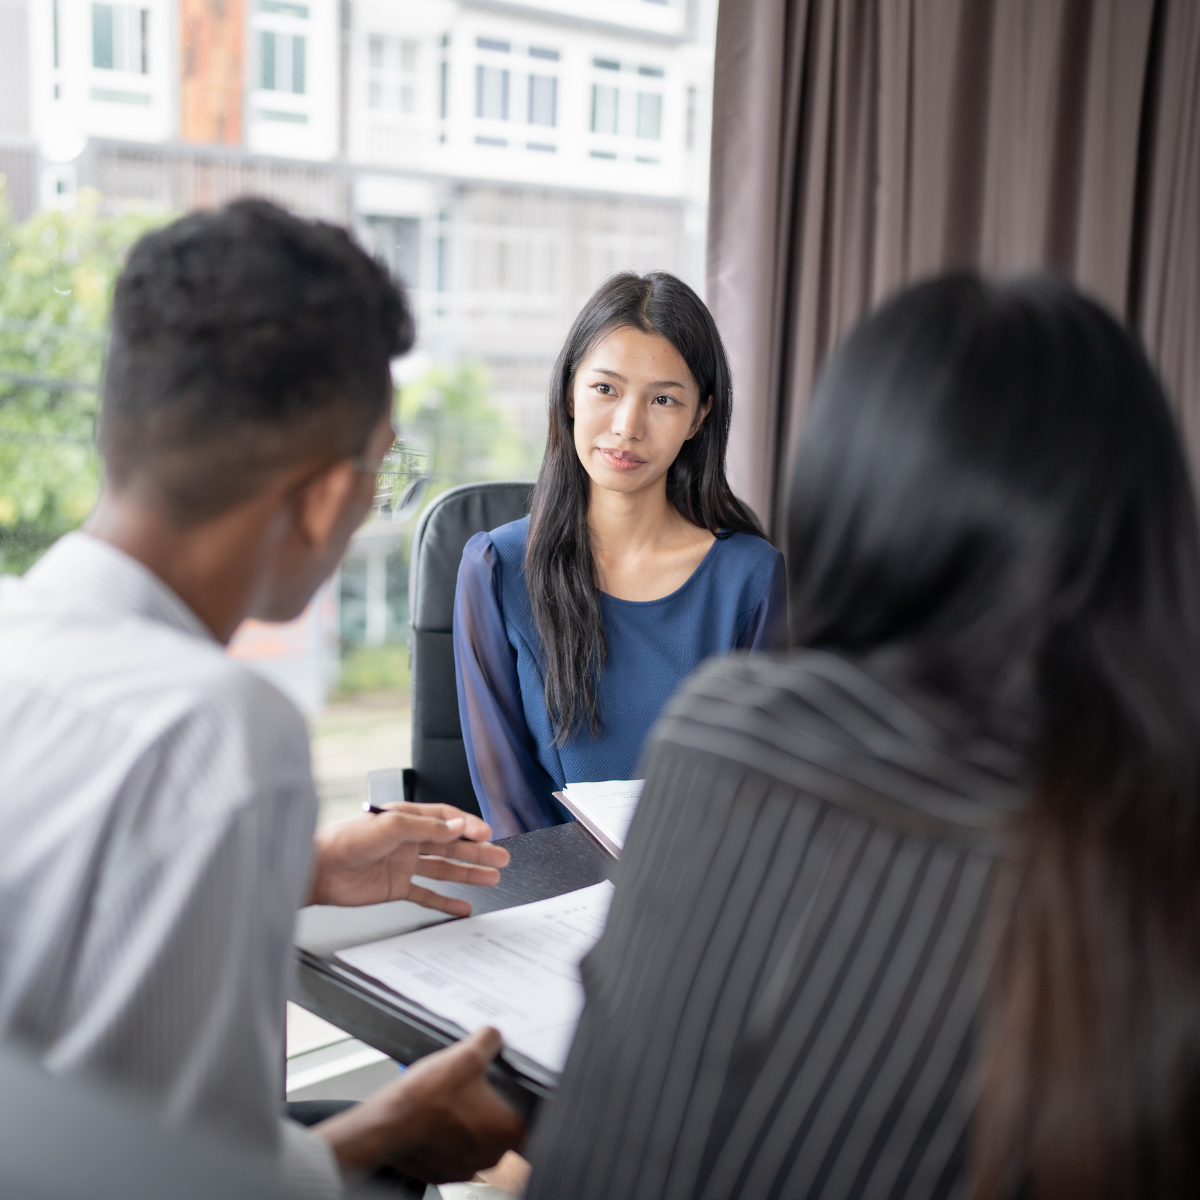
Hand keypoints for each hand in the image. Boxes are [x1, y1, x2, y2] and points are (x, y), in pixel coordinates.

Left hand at [307, 803, 509, 912]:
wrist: (318, 871)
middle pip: (451, 845)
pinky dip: (445, 901)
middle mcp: (408, 840)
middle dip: (477, 851)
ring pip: (444, 869)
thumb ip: (426, 827)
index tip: (488, 834)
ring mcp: (403, 865)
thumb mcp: (391, 826)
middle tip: (500, 857)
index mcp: (408, 818)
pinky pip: (427, 894)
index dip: (468, 826)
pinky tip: (463, 905)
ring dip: (469, 873)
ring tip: (492, 877)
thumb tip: (457, 826)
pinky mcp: (396, 887)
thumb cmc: (345, 841)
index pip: (446, 820)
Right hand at [315, 1027, 525, 1181]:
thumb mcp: (465, 1055)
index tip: (514, 1088)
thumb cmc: (425, 1100)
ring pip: (478, 1140)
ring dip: (470, 1122)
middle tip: (478, 1088)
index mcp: (508, 1131)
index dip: (525, 1099)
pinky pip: (455, 1151)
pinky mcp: (444, 1171)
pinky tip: (437, 1115)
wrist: (385, 1126)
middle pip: (504, 1128)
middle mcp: (492, 1156)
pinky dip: (449, 1135)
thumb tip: (494, 1036)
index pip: (534, 1118)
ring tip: (453, 1099)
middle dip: (492, 1107)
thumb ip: (489, 1041)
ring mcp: (467, 1167)